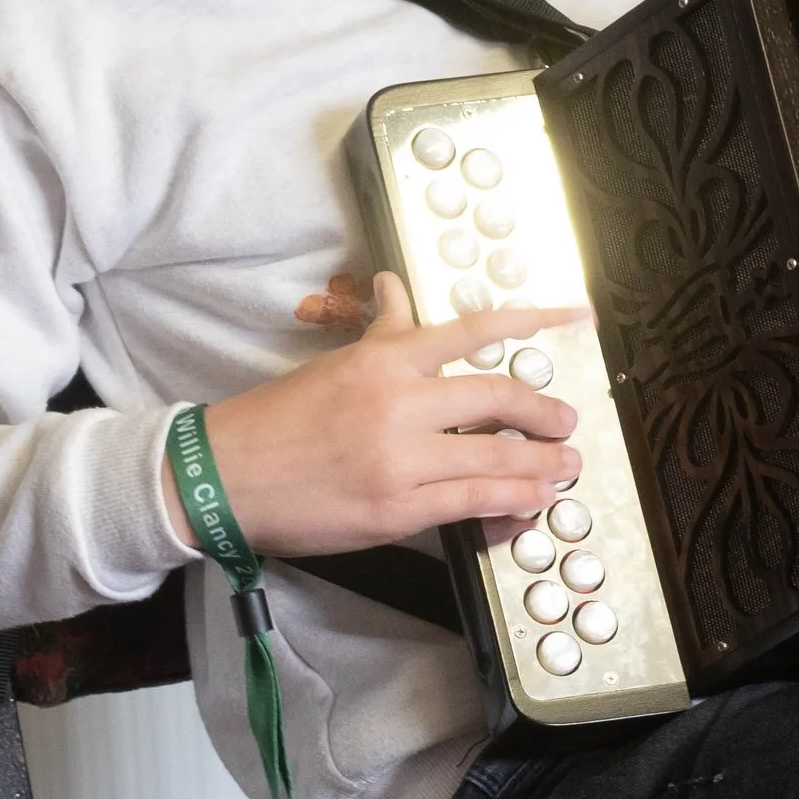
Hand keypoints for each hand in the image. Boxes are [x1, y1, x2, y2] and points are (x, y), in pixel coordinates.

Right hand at [186, 274, 586, 556]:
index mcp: (383, 361)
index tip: (574, 318)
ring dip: (541, 462)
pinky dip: (510, 502)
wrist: (224, 476)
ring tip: (564, 465)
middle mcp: (398, 403)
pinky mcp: (395, 510)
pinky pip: (469, 502)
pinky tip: (531, 501)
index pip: (473, 330)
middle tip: (566, 420)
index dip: (534, 321)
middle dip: (544, 410)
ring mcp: (399, 459)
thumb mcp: (333, 363)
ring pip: (494, 455)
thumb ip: (380, 331)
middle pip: (497, 395)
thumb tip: (393, 287)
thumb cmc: (276, 421)